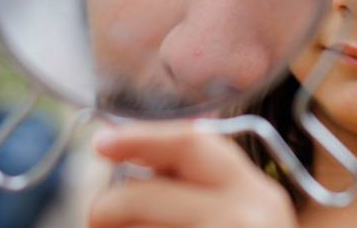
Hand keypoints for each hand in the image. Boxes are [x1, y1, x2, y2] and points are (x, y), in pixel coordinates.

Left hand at [89, 121, 298, 227]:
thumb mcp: (243, 216)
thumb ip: (203, 185)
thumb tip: (143, 151)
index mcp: (258, 194)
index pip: (192, 145)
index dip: (141, 137)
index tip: (103, 142)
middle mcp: (245, 217)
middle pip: (142, 193)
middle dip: (110, 203)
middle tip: (99, 216)